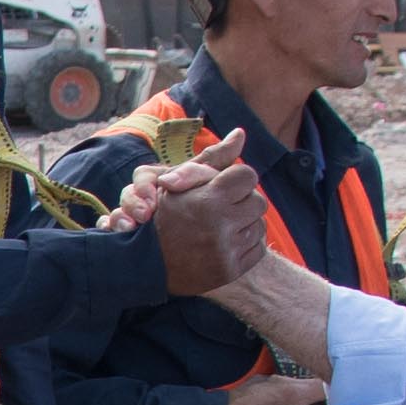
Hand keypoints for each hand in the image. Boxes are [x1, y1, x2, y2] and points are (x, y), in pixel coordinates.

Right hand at [134, 160, 266, 296]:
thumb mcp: (179, 180)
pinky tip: (226, 243)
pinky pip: (258, 249)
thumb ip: (212, 157)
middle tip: (222, 208)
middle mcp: (220, 226)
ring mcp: (227, 251)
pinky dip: (245, 245)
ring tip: (221, 226)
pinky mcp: (231, 270)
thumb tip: (240, 134)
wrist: (145, 265)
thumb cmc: (161, 216)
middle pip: (258, 201)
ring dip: (244, 223)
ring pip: (259, 225)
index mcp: (208, 199)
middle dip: (242, 202)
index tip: (221, 188)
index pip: (247, 176)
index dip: (234, 179)